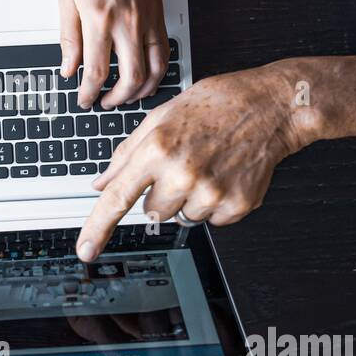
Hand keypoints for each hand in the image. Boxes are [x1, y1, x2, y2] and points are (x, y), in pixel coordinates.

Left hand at [58, 0, 168, 109]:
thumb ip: (68, 37)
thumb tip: (68, 67)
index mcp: (100, 19)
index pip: (97, 72)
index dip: (89, 93)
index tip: (83, 99)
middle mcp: (128, 23)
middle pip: (130, 79)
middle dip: (116, 99)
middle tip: (103, 102)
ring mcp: (148, 20)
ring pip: (154, 71)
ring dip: (141, 91)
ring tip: (126, 96)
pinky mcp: (159, 15)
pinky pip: (164, 52)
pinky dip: (158, 73)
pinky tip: (147, 78)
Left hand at [76, 66, 314, 260]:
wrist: (269, 107)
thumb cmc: (214, 105)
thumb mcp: (160, 117)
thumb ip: (126, 154)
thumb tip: (102, 184)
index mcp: (158, 149)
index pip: (118, 198)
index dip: (98, 228)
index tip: (86, 250)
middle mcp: (182, 173)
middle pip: (152, 213)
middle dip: (161, 194)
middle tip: (182, 165)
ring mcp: (211, 192)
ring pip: (182, 218)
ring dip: (189, 199)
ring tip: (206, 166)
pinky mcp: (237, 205)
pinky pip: (211, 221)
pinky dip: (215, 204)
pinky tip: (224, 175)